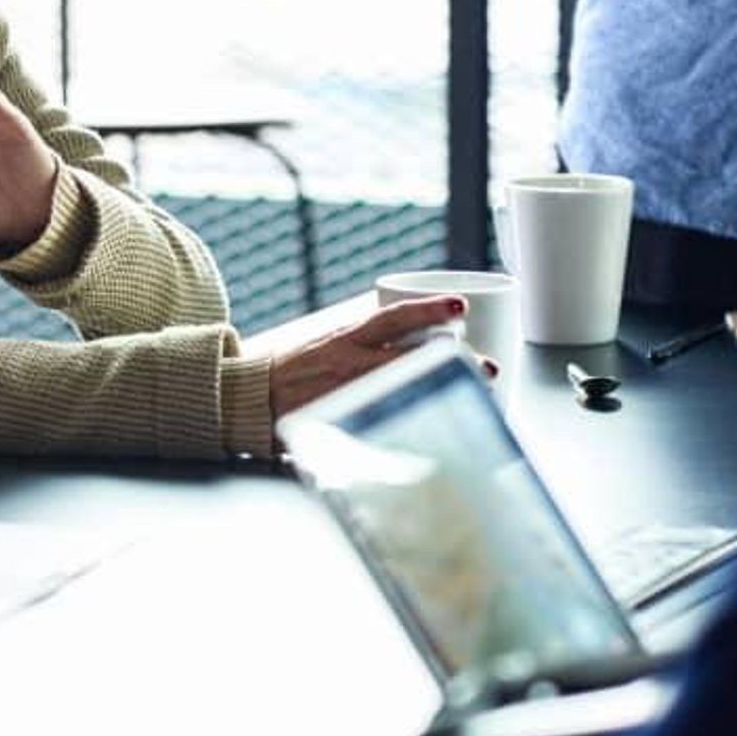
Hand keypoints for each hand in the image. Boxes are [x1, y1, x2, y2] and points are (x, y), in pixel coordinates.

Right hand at [268, 296, 496, 422]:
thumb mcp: (326, 343)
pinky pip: (388, 423)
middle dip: (454, 361)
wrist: (249, 398)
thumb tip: (406, 334)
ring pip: (408, 390)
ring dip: (444, 392)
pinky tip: (439, 429)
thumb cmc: (289, 369)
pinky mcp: (346, 424)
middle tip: (488, 365)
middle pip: (412, 358)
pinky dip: (416, 424)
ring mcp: (351, 396)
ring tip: (476, 396)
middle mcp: (350, 365)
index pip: (393, 318)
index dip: (429, 310)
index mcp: (345, 339)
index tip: (460, 306)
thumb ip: (363, 341)